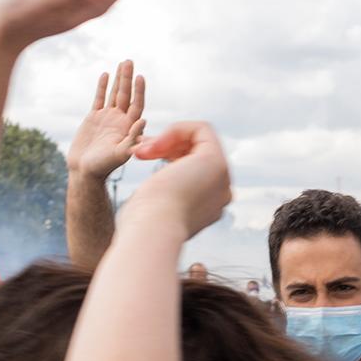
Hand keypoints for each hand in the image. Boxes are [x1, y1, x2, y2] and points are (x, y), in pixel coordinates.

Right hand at [70, 60, 145, 179]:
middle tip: (130, 61)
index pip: (137, 104)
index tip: (140, 76)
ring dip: (118, 79)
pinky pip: (99, 98)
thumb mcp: (121, 154)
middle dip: (128, 78)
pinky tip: (105, 75)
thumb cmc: (104, 166)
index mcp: (129, 128)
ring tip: (123, 63)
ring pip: (114, 94)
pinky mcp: (94, 118)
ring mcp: (108, 118)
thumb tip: (143, 121)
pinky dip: (102, 87)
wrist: (85, 171)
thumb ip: (132, 139)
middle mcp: (120, 120)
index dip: (139, 91)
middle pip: (126, 95)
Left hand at [127, 122, 231, 236]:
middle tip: (138, 150)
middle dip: (166, 145)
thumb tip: (165, 180)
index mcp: (211, 206)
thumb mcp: (155, 208)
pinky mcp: (217, 162)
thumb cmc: (144, 224)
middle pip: (198, 152)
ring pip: (199, 140)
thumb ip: (166, 194)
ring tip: (141, 151)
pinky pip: (202, 129)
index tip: (142, 157)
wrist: (152, 231)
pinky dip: (176, 130)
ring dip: (167, 139)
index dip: (168, 154)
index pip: (195, 167)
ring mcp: (223, 178)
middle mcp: (222, 192)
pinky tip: (154, 144)